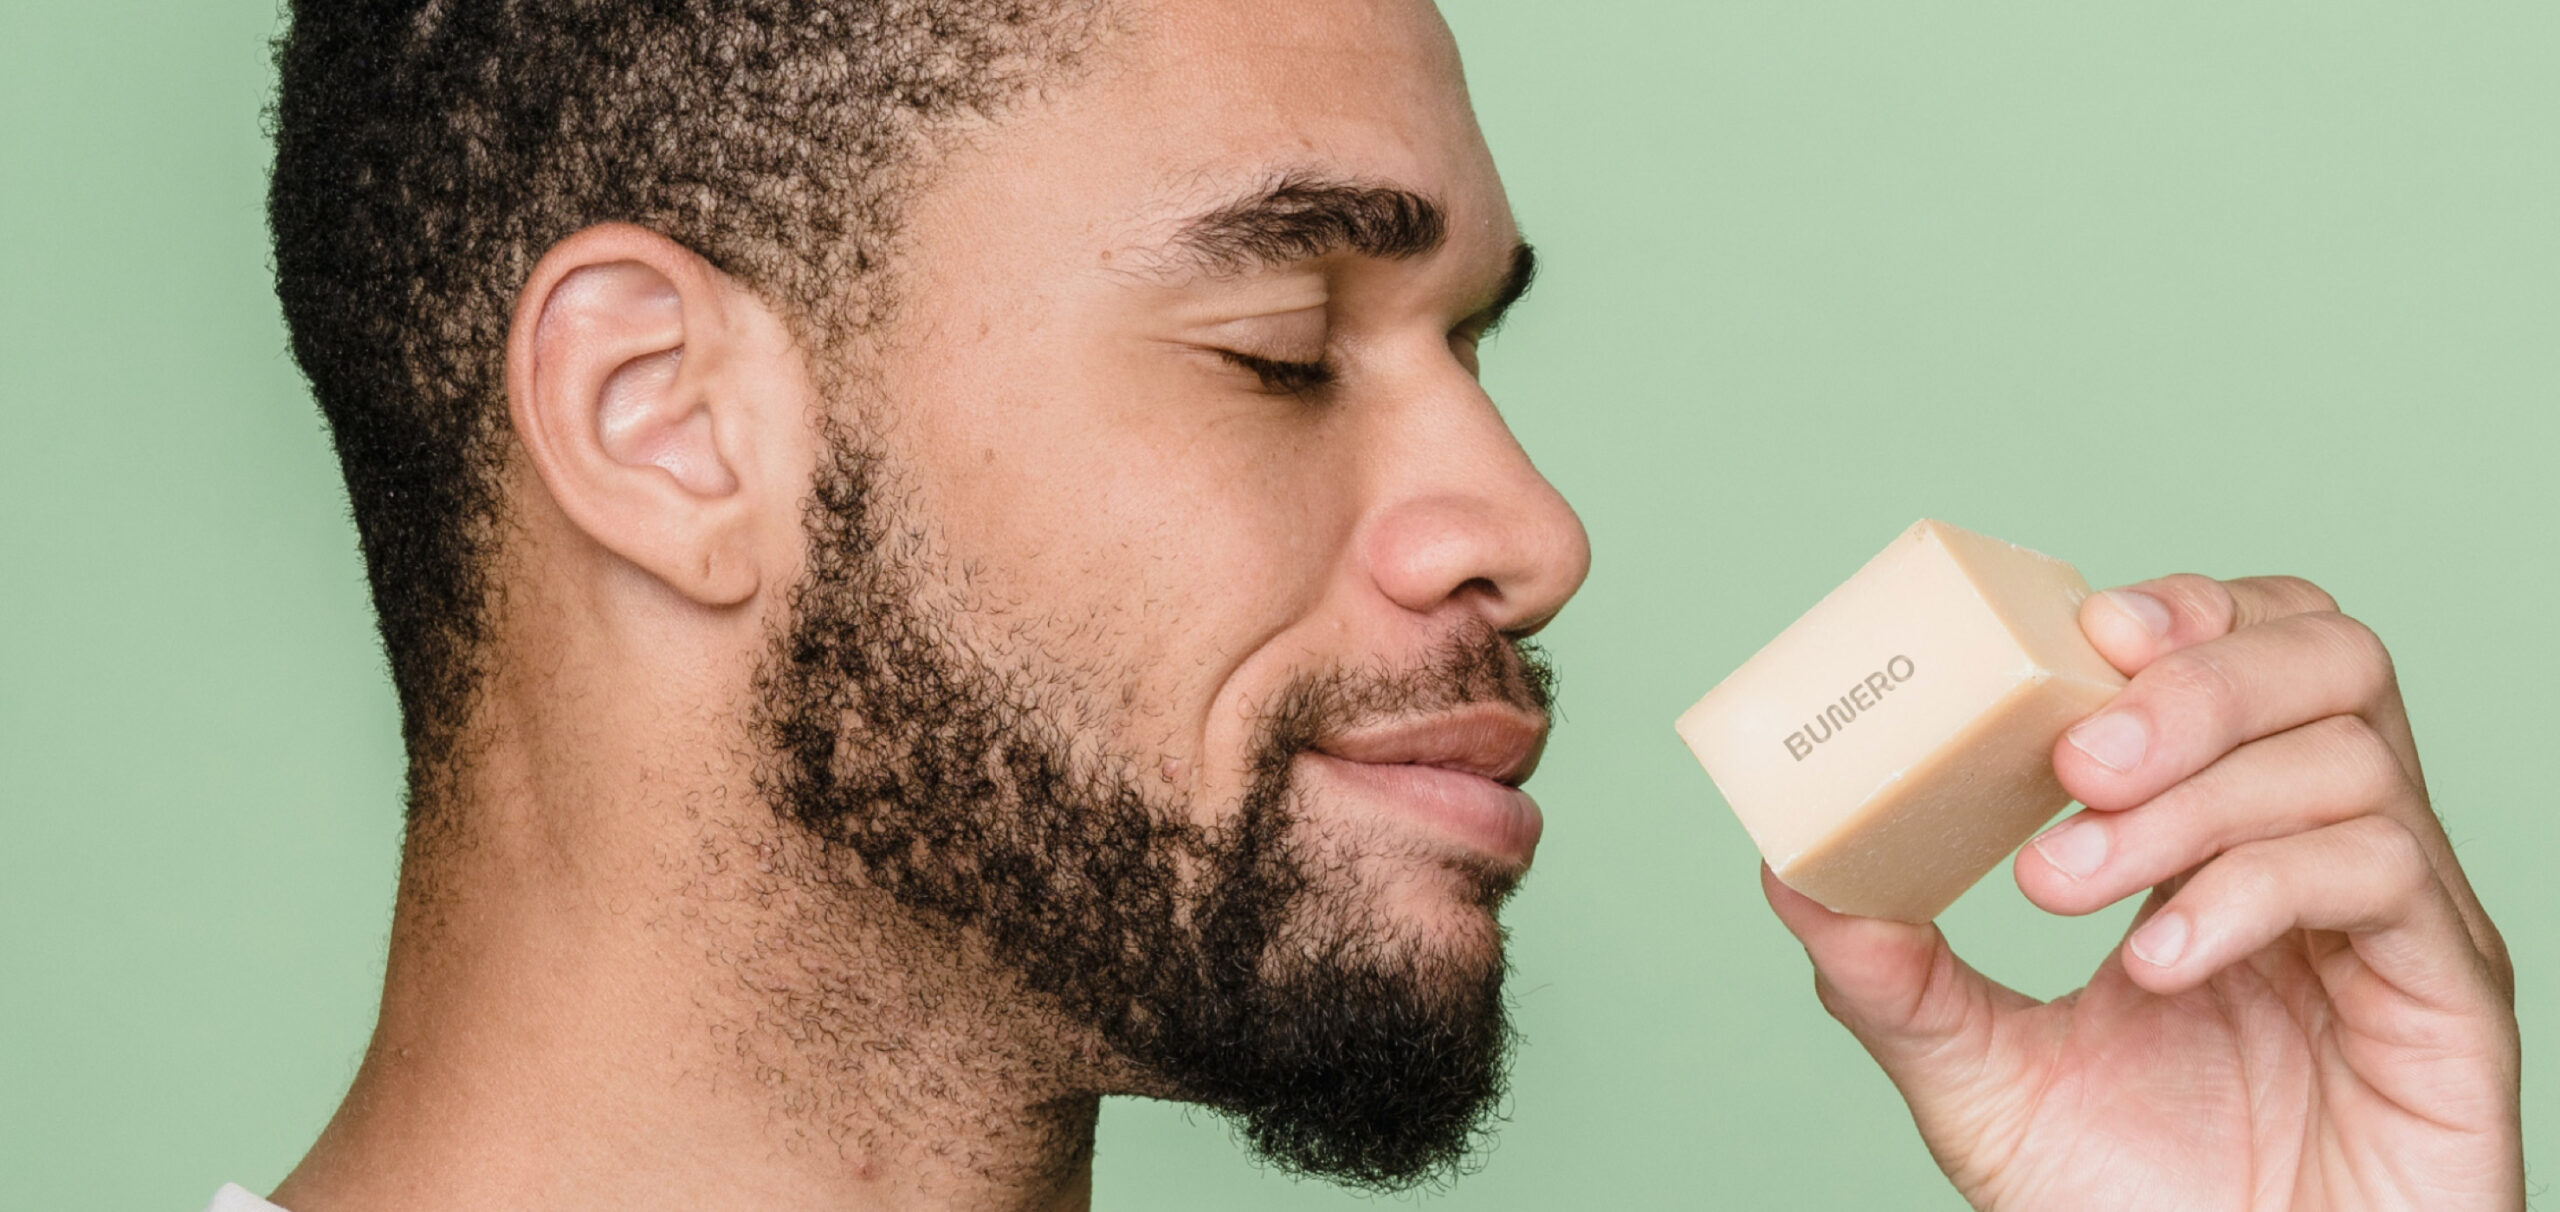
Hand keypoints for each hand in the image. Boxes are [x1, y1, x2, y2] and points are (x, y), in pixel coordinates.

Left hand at [1764, 575, 2521, 1210]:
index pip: (2244, 647)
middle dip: (2193, 678)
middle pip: (2328, 657)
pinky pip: (2382, 871)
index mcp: (2230, 839)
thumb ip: (1891, 974)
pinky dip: (2251, 889)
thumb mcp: (1979, 1078)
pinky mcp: (2455, 999)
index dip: (2176, 611)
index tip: (2077, 629)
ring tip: (2071, 882)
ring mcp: (2402, 921)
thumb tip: (1787, 865)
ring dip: (2191, 796)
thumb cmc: (2135, 1206)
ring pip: (2350, 752)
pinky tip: (2159, 962)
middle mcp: (2329, 853)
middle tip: (2072, 758)